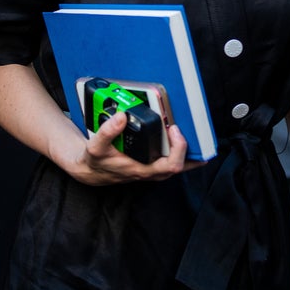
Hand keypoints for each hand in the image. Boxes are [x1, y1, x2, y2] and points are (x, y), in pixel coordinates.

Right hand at [60, 111, 200, 185]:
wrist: (91, 171)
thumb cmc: (96, 161)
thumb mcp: (96, 146)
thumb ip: (107, 131)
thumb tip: (121, 117)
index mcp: (142, 169)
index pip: (171, 165)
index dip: (178, 148)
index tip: (174, 129)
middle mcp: (150, 172)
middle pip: (181, 166)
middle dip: (191, 150)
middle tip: (192, 130)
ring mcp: (152, 170)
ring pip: (178, 164)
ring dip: (188, 152)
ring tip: (197, 137)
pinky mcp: (151, 165)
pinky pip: (171, 161)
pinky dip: (180, 152)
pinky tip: (182, 140)